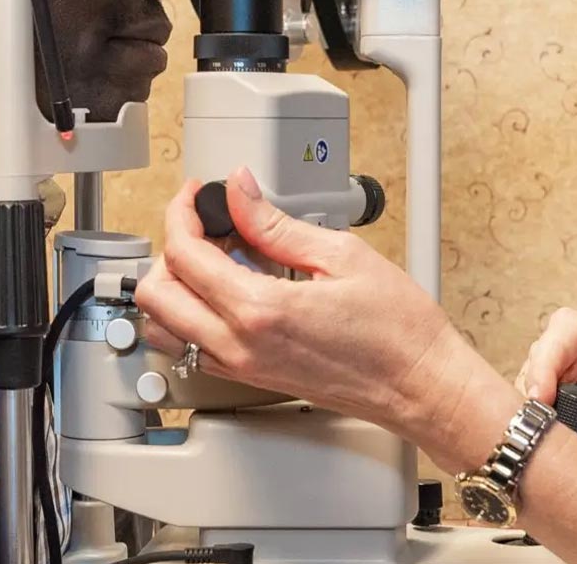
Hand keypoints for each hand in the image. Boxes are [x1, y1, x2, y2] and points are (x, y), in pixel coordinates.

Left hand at [131, 169, 494, 444]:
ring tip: (211, 259)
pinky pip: (194, 348)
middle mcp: (240, 345)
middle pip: (156, 296)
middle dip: (170, 250)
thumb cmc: (397, 329)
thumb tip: (241, 191)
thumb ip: (277, 224)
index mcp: (260, 310)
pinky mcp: (251, 379)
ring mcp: (242, 368)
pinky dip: (191, 316)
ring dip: (174, 288)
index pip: (184, 255)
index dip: (182, 213)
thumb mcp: (341, 255)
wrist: (419, 384)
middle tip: (203, 225)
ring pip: (165, 330)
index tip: (197, 196)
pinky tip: (228, 291)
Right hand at [515, 308, 576, 469]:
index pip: (553, 341)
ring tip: (557, 452)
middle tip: (541, 431)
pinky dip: (535, 445)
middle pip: (527, 375)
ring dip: (534, 429)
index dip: (543, 367)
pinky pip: (524, 432)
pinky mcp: (537, 420)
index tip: (542, 398)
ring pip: (519, 406)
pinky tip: (553, 460)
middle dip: (532, 404)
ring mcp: (541, 390)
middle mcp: (554, 358)